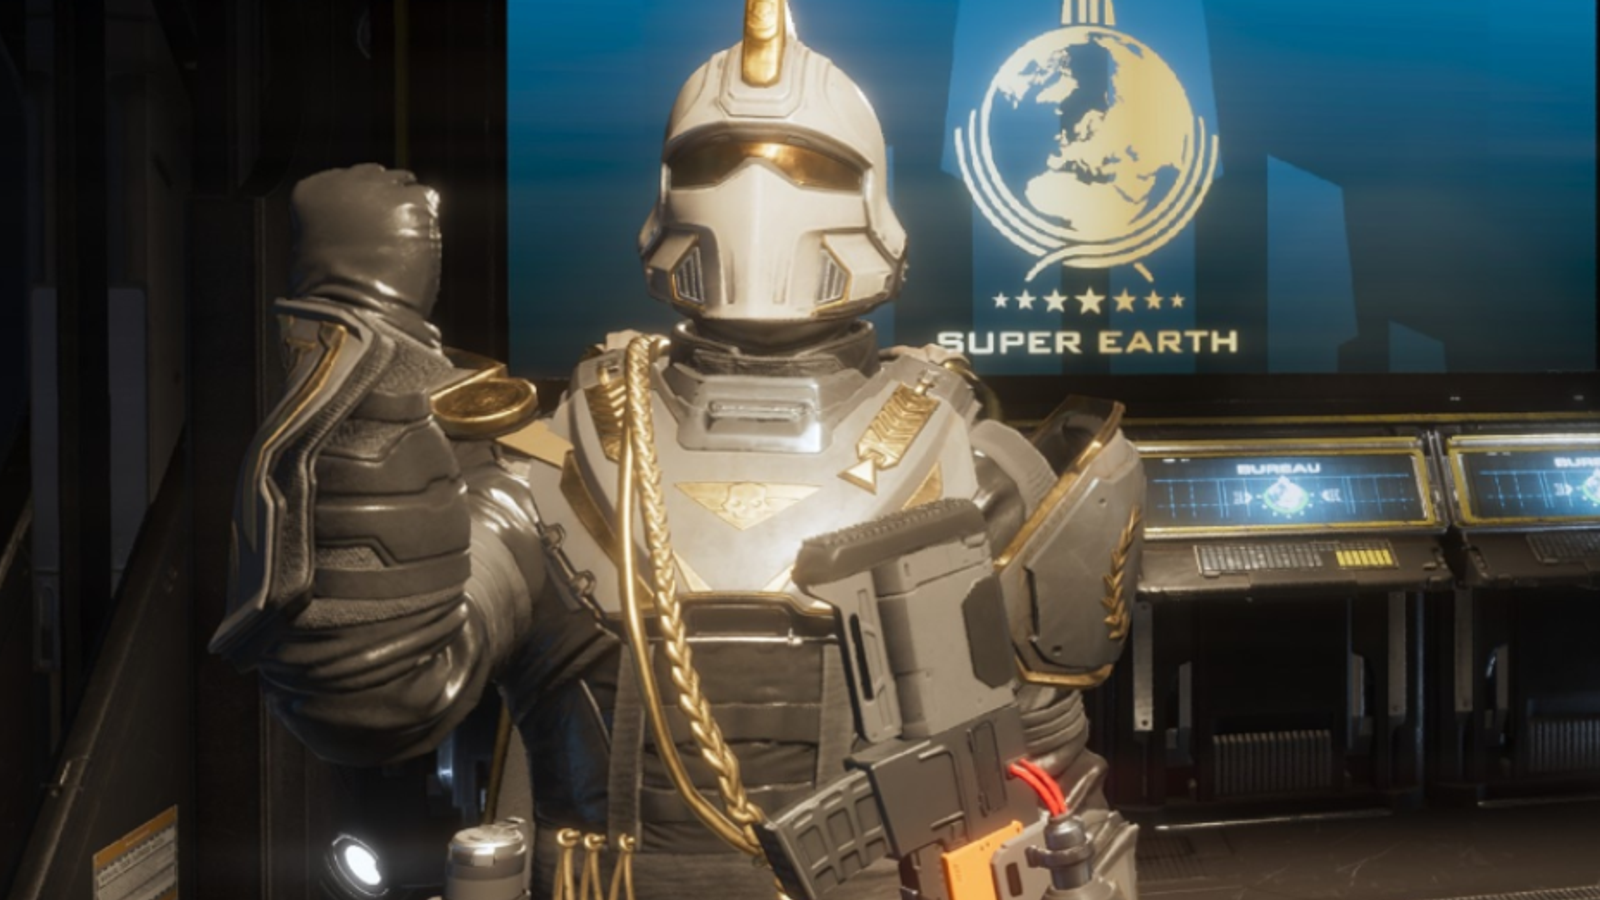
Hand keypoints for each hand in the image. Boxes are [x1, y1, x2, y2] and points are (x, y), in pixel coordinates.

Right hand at [289, 163, 442, 319]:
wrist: (354, 308)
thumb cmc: (328, 294)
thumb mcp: (310, 248)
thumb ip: (330, 223)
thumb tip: (351, 225)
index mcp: (313, 189)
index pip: (343, 180)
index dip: (356, 204)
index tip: (361, 226)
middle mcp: (346, 180)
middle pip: (374, 177)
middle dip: (382, 201)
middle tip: (388, 235)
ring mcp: (382, 189)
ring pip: (403, 185)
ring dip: (406, 209)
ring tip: (403, 246)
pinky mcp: (415, 202)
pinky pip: (428, 198)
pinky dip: (426, 220)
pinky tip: (418, 245)